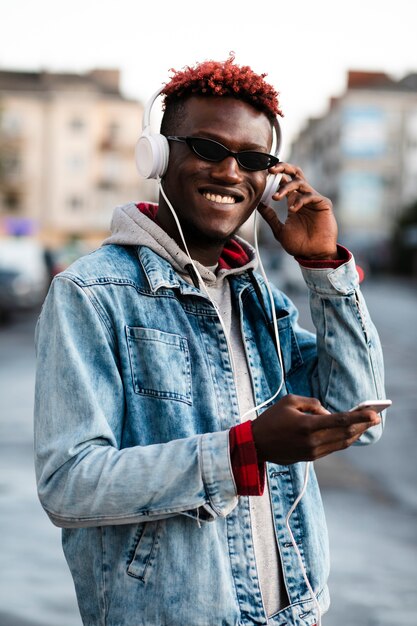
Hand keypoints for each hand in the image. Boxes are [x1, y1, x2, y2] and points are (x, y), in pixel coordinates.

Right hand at [251, 394, 380, 464]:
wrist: (256, 445)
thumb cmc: (271, 419)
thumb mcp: (290, 401)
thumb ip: (312, 404)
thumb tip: (328, 412)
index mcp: (307, 425)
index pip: (340, 421)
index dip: (359, 417)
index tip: (373, 414)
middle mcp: (313, 441)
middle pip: (346, 434)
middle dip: (363, 425)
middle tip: (375, 417)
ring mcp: (313, 452)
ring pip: (342, 443)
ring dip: (356, 433)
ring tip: (366, 424)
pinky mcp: (311, 458)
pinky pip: (333, 448)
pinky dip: (344, 440)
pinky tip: (350, 433)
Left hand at [258, 162, 337, 259]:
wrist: (313, 255)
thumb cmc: (298, 244)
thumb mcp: (279, 230)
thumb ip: (270, 217)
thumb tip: (259, 204)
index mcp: (293, 201)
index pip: (284, 181)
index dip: (274, 176)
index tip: (262, 176)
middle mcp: (303, 197)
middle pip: (295, 173)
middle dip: (283, 168)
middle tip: (271, 170)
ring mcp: (314, 199)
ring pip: (300, 182)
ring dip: (286, 187)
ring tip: (276, 197)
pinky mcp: (323, 203)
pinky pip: (310, 195)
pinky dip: (299, 200)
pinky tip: (292, 210)